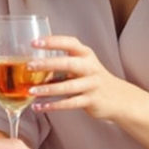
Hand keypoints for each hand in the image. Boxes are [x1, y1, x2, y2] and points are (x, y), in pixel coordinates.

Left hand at [24, 36, 148, 123]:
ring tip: (31, 91)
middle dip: (47, 64)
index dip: (52, 41)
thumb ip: (62, 64)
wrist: (119, 98)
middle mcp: (90, 67)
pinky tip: (39, 106)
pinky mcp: (91, 101)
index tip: (34, 42)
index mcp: (86, 55)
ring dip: (47, 89)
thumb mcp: (82, 66)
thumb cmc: (94, 79)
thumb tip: (34, 67)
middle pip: (68, 63)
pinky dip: (53, 105)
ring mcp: (92, 85)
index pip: (69, 43)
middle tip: (29, 66)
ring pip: (68, 86)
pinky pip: (70, 103)